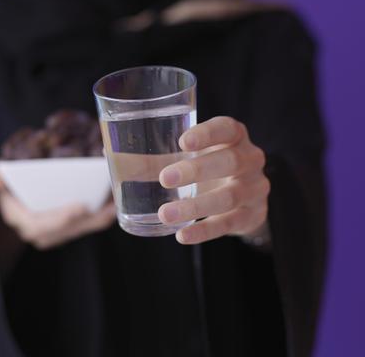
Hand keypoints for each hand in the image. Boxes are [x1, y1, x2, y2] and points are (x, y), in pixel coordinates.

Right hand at [0, 161, 116, 249]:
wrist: (12, 197)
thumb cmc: (6, 184)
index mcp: (22, 220)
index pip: (40, 226)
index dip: (61, 219)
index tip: (80, 207)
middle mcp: (40, 233)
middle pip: (67, 231)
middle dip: (89, 222)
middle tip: (108, 208)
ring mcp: (56, 232)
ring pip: (80, 230)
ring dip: (100, 220)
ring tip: (117, 206)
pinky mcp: (69, 228)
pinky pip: (86, 226)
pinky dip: (101, 216)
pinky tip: (115, 203)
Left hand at [158, 117, 269, 244]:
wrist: (243, 199)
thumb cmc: (208, 169)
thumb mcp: (187, 159)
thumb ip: (153, 158)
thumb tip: (109, 154)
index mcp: (234, 137)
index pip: (227, 128)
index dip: (207, 133)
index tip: (182, 142)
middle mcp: (250, 159)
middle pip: (229, 161)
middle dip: (197, 170)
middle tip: (165, 178)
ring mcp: (256, 188)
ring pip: (230, 196)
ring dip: (196, 205)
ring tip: (166, 214)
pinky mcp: (253, 214)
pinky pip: (230, 223)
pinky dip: (205, 230)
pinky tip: (183, 235)